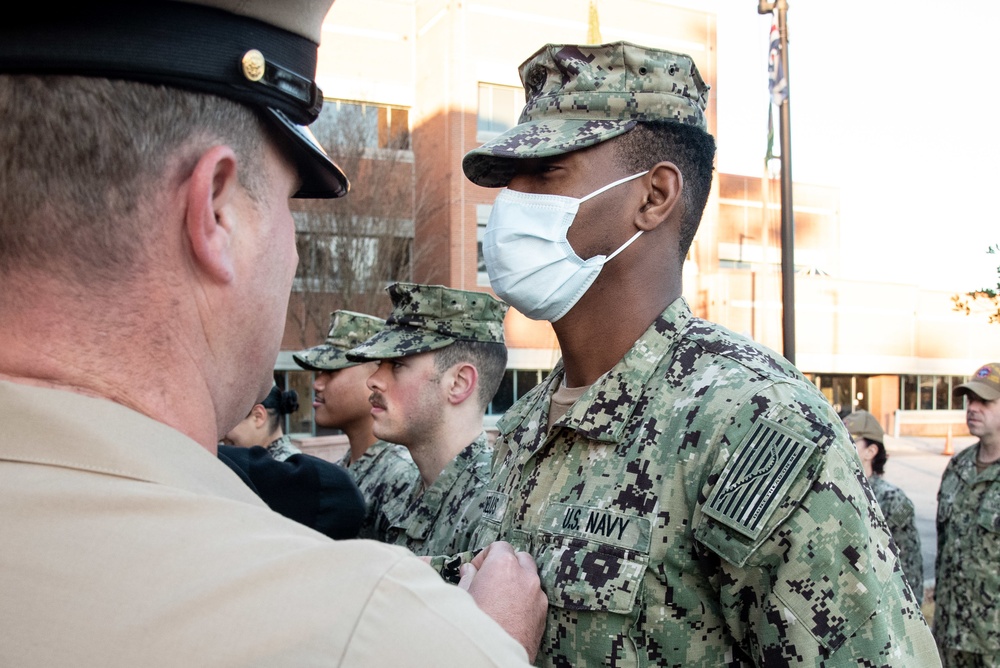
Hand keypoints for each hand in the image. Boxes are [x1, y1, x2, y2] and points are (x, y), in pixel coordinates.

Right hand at [457, 541, 546, 662]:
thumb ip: (468, 578)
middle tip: (491, 581)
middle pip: (521, 558)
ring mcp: (537, 595)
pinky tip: (512, 614)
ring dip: (518, 583)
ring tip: (501, 599)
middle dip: (507, 565)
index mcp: (503, 565)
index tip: (476, 571)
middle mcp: (525, 576)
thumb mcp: (462, 597)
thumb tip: (469, 570)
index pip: (500, 546)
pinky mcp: (543, 615)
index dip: (486, 557)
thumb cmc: (474, 625)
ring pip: (531, 579)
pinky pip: (536, 599)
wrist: (493, 655)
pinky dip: (526, 601)